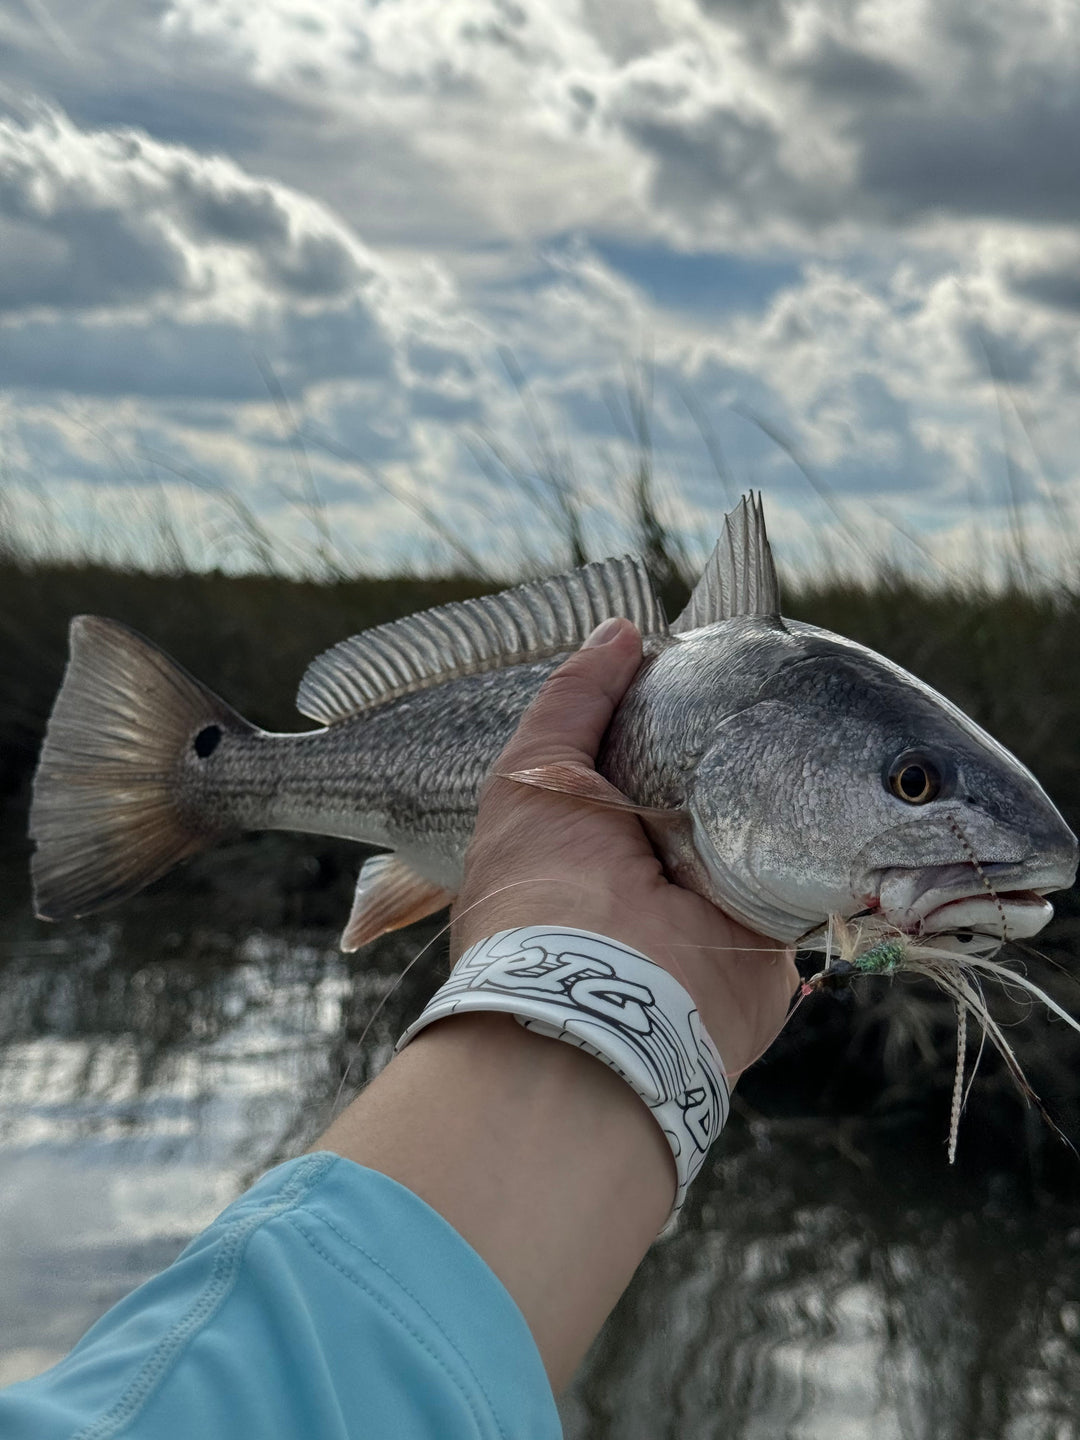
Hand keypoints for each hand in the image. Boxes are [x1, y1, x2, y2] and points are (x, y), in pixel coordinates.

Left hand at [452, 617, 798, 1079]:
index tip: (718, 656)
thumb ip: (576, 700)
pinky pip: (812, 868)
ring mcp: (719, 895)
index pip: (651, 752)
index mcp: (603, 824)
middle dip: (740, 740)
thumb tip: (623, 630)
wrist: (600, 998)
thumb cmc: (545, 881)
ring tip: (825, 715)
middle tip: (784, 679)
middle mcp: (659, 859)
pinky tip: (854, 779)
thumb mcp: (535, 770)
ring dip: (790, 781)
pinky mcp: (772, 928)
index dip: (678, 708)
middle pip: (713, 779)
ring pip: (767, 817)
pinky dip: (829, 836)